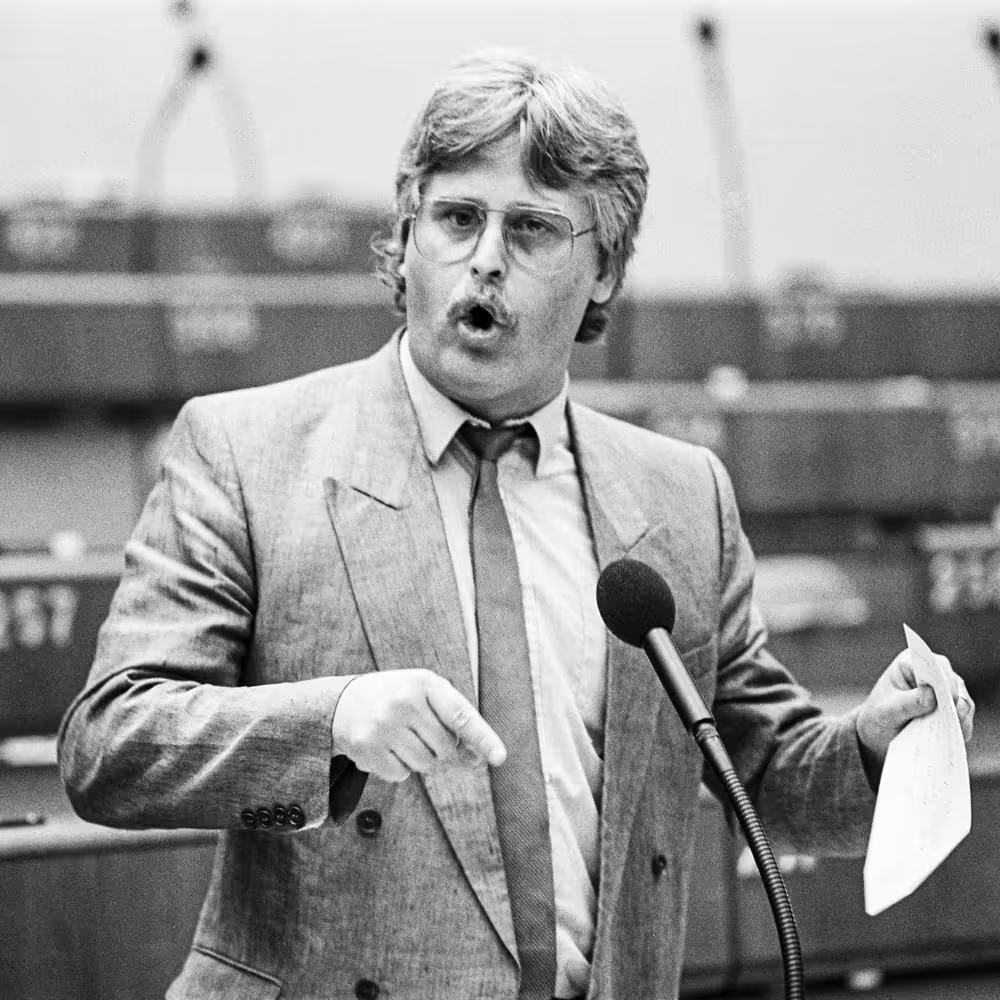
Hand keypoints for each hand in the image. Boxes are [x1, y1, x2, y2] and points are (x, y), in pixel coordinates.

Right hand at [331, 669, 506, 782]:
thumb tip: (476, 760)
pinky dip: (399, 767)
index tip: (500, 758)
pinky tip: (385, 747)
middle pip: (446, 748)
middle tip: (422, 732)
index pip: (460, 714)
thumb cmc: (399, 698)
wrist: (344, 702)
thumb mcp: (428, 696)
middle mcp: (403, 702)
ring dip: (421, 759)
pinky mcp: (366, 748)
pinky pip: (402, 775)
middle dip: (442, 748)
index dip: (483, 737)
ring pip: (426, 764)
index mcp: (424, 683)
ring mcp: (382, 726)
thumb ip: (456, 722)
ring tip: (402, 737)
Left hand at [856, 649, 974, 780]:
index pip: (934, 665)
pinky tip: (947, 738)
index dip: (943, 680)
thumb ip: (907, 703)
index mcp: (912, 662)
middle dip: (951, 704)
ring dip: (956, 720)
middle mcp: (935, 672)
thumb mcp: (886, 710)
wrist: (882, 731)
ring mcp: (948, 690)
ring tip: (942, 733)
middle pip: (954, 685)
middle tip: (946, 722)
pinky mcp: (955, 709)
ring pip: (964, 703)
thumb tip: (932, 696)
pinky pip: (965, 720)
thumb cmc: (881, 713)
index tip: (947, 697)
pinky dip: (959, 730)